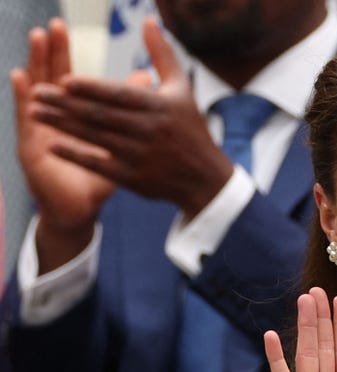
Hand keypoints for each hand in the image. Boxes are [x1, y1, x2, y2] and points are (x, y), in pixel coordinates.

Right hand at [11, 18, 117, 270]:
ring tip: (34, 41)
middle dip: (49, 54)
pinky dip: (21, 96)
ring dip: (34, 66)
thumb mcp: (118, 143)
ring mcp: (38, 131)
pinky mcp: (31, 147)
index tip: (61, 28)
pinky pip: (25, 118)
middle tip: (49, 27)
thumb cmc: (99, 176)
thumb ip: (129, 114)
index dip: (63, 54)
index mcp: (73, 116)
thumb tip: (146, 82)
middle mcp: (51, 120)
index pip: (66, 79)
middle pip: (48, 79)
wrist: (80, 208)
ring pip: (35, 92)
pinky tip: (18, 78)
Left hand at [26, 17, 233, 220]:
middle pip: (102, 115)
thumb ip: (163, 55)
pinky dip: (76, 155)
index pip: (120, 95)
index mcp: (161, 108)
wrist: (206, 180)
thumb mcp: (182, 90)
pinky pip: (100, 165)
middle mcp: (151, 132)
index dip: (92, 88)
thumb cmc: (191, 129)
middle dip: (66, 104)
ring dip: (63, 124)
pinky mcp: (136, 179)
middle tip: (37, 93)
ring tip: (35, 112)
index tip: (64, 80)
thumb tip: (148, 21)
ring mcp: (143, 157)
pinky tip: (53, 144)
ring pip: (96, 137)